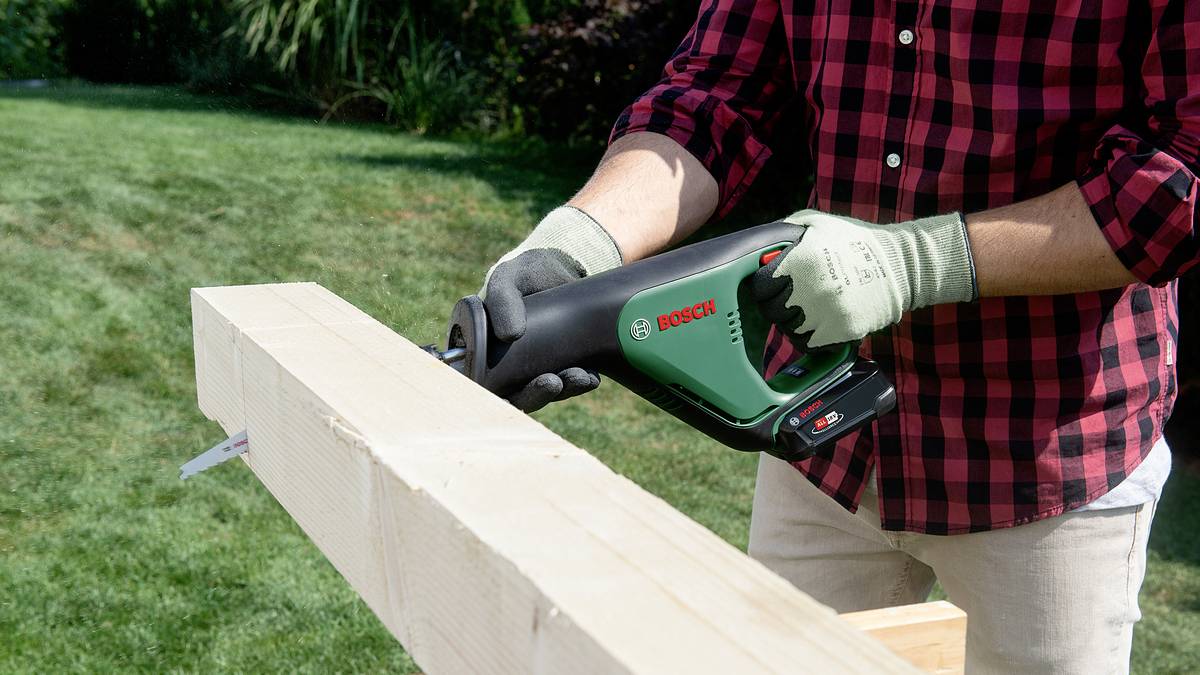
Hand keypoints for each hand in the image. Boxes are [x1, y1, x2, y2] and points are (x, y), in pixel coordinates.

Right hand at [480, 206, 621, 411]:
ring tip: (579, 376)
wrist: (564, 269)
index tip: (512, 393)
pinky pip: (571, 383)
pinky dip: (581, 383)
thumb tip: (510, 335)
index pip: (483, 385)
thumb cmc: (527, 273)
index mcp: (484, 351)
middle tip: (553, 382)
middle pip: (517, 396)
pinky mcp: (565, 365)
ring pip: (547, 392)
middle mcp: (509, 366)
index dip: (496, 395)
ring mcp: (538, 367)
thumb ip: (502, 298)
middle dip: (536, 396)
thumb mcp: (509, 278)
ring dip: (563, 390)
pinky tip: (591, 377)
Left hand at [751, 209, 976, 348]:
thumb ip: (784, 233)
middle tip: (793, 296)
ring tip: (811, 307)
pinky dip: (810, 336)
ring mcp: (824, 314)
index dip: (764, 285)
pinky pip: (808, 343)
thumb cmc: (856, 242)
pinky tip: (821, 321)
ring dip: (794, 321)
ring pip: (788, 330)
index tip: (774, 284)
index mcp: (799, 261)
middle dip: (778, 304)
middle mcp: (808, 290)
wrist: (901, 266)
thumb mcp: (818, 224)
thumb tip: (760, 249)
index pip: (759, 286)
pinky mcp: (840, 332)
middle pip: (770, 311)